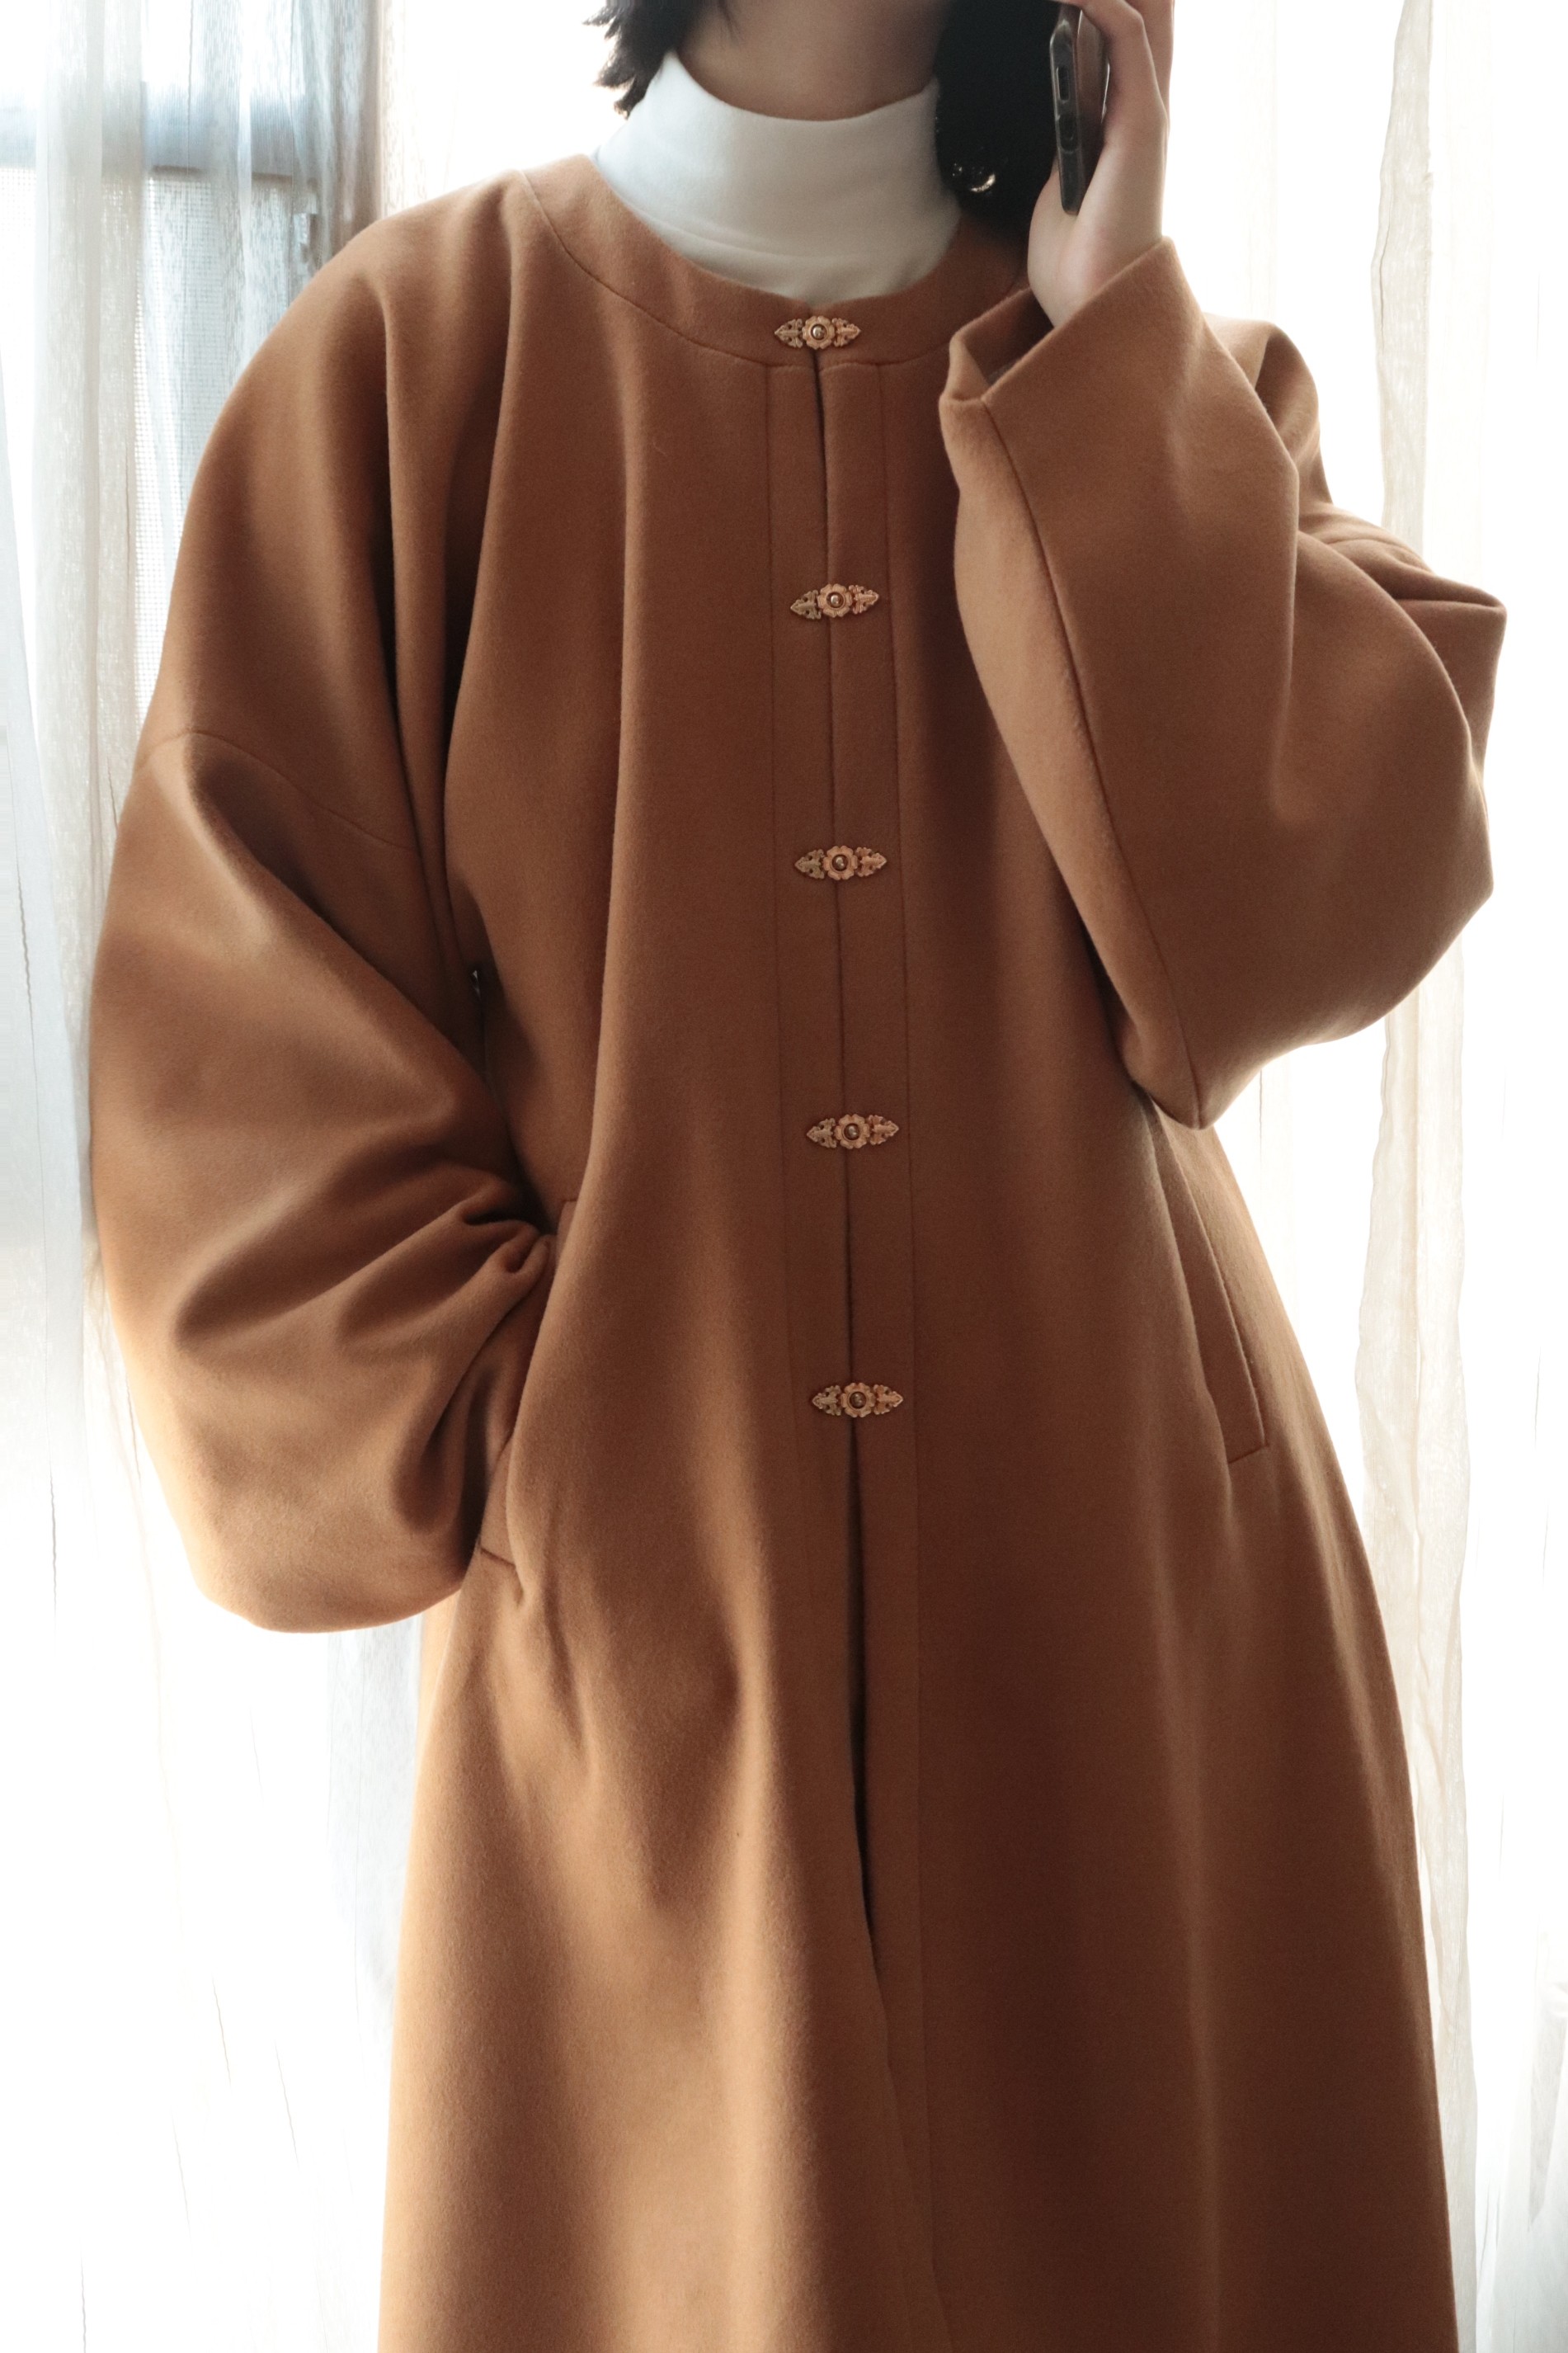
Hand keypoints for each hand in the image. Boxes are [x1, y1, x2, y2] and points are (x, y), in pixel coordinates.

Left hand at [1027, 0, 1172, 327]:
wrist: (1094, 303)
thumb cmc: (1076, 257)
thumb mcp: (1059, 182)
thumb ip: (1064, 138)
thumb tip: (1051, 104)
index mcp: (1125, 121)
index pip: (1126, 33)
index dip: (1101, 3)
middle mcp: (1143, 108)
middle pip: (1147, 14)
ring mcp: (1146, 112)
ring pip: (1143, 12)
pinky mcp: (1142, 121)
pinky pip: (1129, 37)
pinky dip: (1101, 2)